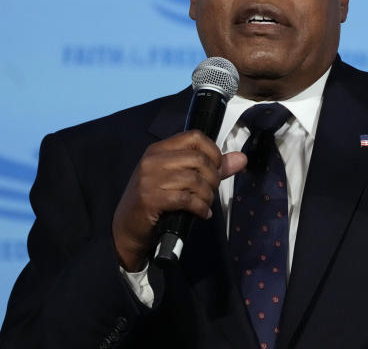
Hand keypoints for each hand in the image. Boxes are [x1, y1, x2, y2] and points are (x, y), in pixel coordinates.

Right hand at [112, 130, 246, 270]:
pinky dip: (200, 207)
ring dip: (207, 195)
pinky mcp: (150, 199)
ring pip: (194, 179)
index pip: (194, 137)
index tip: (217, 168)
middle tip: (211, 192)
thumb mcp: (178, 180)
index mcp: (159, 150)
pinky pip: (186, 199)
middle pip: (198, 159)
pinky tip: (202, 213)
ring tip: (206, 204)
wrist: (125, 230)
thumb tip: (242, 158)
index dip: (213, 151)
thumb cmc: (154, 201)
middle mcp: (153, 160)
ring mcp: (150, 179)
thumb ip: (211, 168)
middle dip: (213, 178)